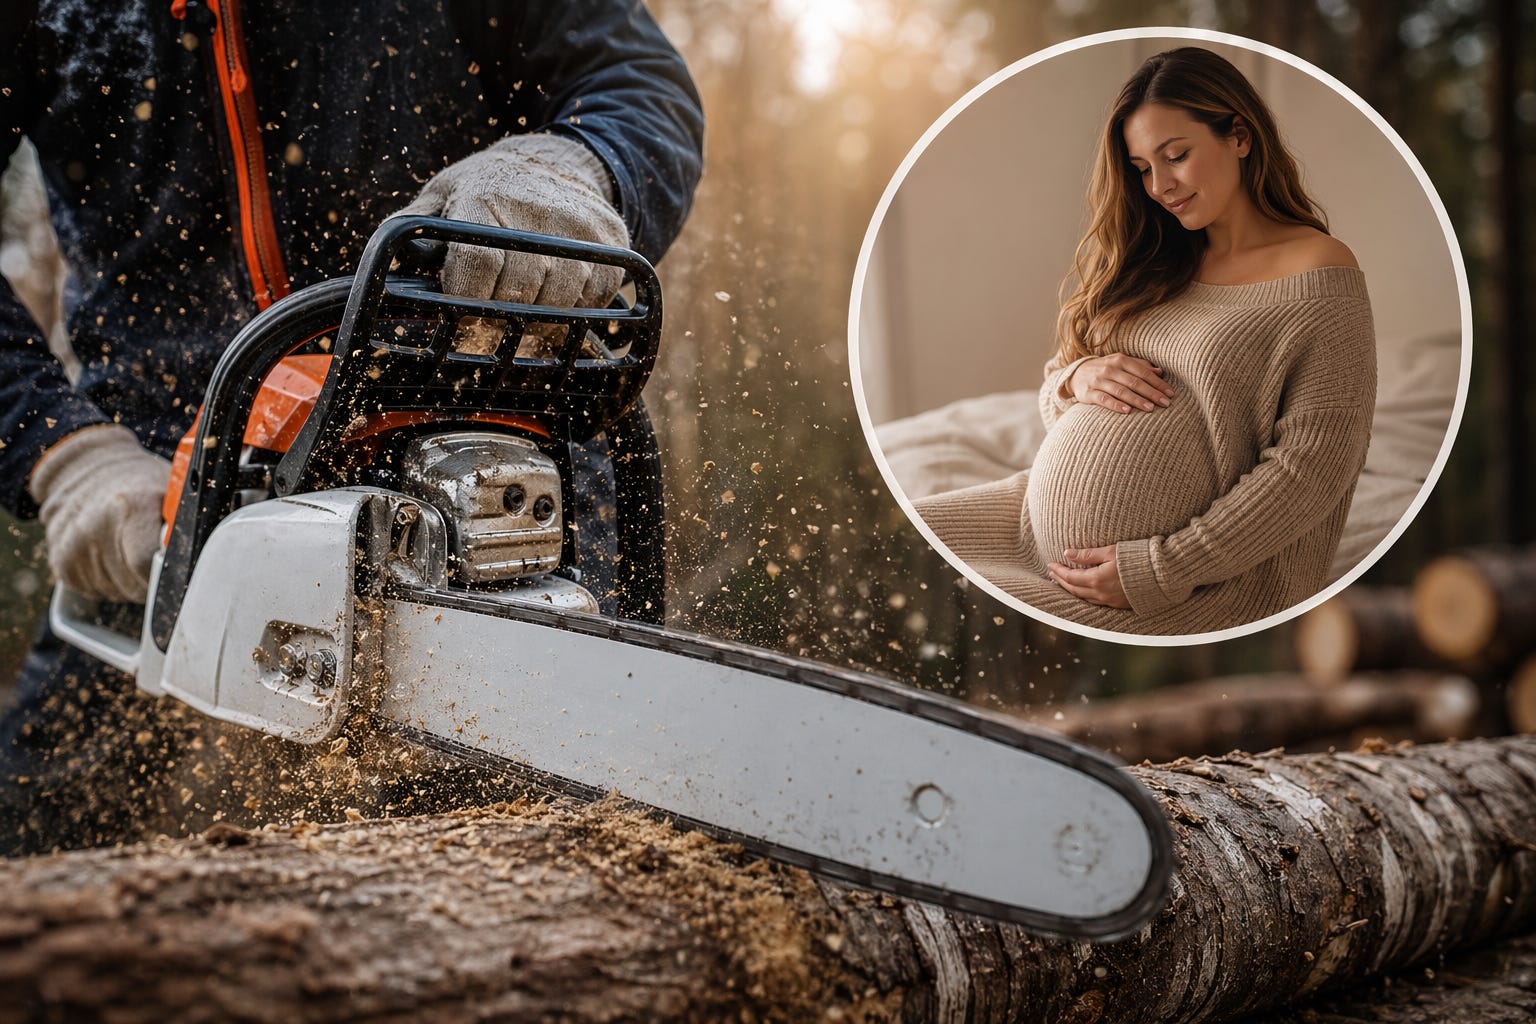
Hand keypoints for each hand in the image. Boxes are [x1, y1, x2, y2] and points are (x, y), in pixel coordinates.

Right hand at [29, 424, 171, 603]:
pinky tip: (114, 557)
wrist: (87, 468)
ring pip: (116, 593)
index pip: (146, 562)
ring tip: (133, 552)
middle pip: (133, 584)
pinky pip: (95, 591)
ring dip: (130, 583)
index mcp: (129, 506)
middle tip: (158, 560)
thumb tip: (216, 552)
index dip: (165, 575)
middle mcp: (94, 526)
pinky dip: (110, 583)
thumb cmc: (140, 482)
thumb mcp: (172, 491)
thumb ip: (188, 524)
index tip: (176, 572)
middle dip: (152, 582)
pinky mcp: (61, 562)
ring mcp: (72, 545)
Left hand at [392, 132, 627, 307]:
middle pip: (520, 292)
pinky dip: (576, 307)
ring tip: (526, 307)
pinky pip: (595, 298)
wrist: (555, 160)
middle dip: (502, 314)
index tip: (463, 315)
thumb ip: (412, 228)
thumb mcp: (443, 194)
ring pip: (561, 303)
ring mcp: (581, 228)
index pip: (477, 265)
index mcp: (485, 199)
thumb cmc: (487, 187)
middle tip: (494, 318)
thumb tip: (376, 268)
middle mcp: (537, 212)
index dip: (466, 300)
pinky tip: (557, 293)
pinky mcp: (611, 242)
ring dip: (541, 317)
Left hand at [1048, 545, 1129, 608]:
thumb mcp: (1110, 551)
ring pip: (1083, 598)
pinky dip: (1084, 596)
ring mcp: (1110, 601)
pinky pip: (1095, 602)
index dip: (1058, 571)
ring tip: (1062, 582)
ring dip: (1071, 590)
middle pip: (1073, 589)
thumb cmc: (1137, 558)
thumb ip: (1088, 554)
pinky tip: (1082, 591)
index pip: (1070, 577)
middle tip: (1051, 574)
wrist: (1162, 574)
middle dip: (1061, 581)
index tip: (1050, 564)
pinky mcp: (1119, 604)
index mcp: (1096, 579)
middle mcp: (1101, 593)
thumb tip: (1067, 553)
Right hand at [1067, 354, 1173, 413]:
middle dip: (1152, 393)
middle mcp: (1109, 368)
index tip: (1170, 394)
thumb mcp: (1120, 363)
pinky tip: (1127, 411)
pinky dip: (1115, 405)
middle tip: (1165, 403)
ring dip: (1137, 400)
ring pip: (1121, 391)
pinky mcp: (1088, 393)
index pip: (1143, 372)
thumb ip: (1139, 366)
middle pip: (1134, 382)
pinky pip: (1104, 399)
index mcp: (1120, 360)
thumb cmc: (1104, 369)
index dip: (1158, 383)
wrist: (1075, 374)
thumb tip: (1160, 372)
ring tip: (1151, 408)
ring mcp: (1098, 380)